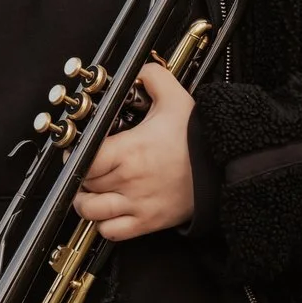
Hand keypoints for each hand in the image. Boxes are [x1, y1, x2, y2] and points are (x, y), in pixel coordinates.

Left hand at [73, 64, 194, 241]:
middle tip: (88, 169)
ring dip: (86, 203)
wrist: (223, 167)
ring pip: (91, 211)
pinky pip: (112, 232)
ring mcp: (137, 204)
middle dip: (83, 176)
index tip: (81, 151)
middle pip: (85, 184)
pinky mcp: (148, 222)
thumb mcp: (176, 98)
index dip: (78, 156)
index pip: (85, 159)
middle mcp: (129, 180)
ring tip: (91, 193)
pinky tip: (109, 212)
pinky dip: (104, 225)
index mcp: (129, 151)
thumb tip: (140, 70)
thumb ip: (153, 77)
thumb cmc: (199, 138)